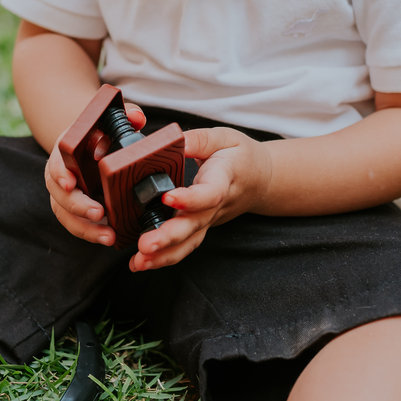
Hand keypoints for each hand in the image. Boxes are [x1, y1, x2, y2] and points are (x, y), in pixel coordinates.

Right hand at [45, 102, 146, 245]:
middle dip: (77, 206)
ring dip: (85, 228)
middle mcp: (60, 175)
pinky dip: (90, 234)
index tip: (71, 183)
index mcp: (65, 151)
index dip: (61, 174)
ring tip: (108, 237)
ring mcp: (65, 195)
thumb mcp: (112, 119)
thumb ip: (126, 114)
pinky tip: (109, 238)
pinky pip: (76, 225)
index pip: (56, 163)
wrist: (89, 142)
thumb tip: (137, 118)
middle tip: (98, 214)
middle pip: (59, 195)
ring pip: (66, 215)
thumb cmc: (101, 131)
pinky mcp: (74, 210)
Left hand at [130, 127, 271, 271]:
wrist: (261, 180)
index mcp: (223, 179)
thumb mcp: (224, 138)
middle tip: (145, 245)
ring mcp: (208, 221)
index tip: (168, 197)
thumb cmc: (240, 157)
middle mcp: (215, 206)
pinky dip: (163, 258)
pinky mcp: (200, 229)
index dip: (191, 198)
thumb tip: (173, 140)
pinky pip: (184, 246)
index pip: (209, 193)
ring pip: (188, 243)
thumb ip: (198, 140)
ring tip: (138, 262)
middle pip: (193, 226)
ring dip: (162, 256)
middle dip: (168, 237)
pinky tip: (141, 263)